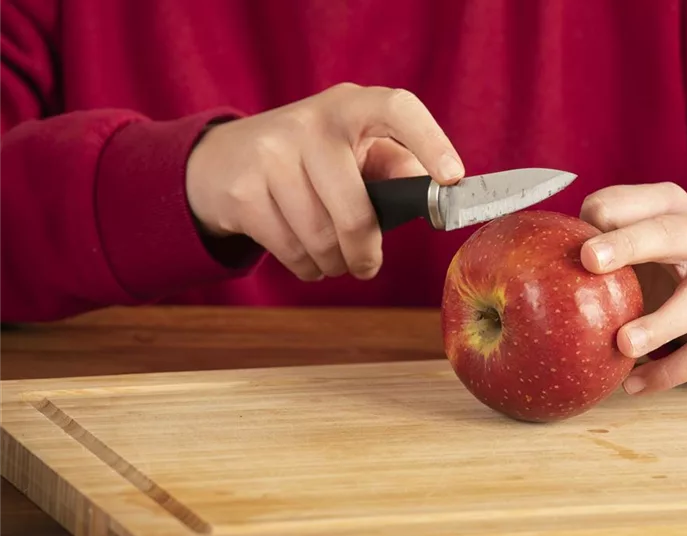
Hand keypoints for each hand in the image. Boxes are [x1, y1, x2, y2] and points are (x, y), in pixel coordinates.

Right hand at [185, 82, 464, 280]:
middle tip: (367, 266)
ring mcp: (270, 154)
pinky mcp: (241, 190)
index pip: (397, 108)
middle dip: (364, 252)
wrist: (221, 160)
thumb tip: (432, 190)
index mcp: (350, 107)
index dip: (430, 142)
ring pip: (320, 238)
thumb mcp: (354, 150)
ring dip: (333, 263)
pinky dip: (306, 267)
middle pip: (355, 210)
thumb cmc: (311, 160)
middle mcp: (310, 122)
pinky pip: (290, 250)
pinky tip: (307, 258)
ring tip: (333, 259)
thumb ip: (396, 166)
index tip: (453, 178)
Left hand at [578, 182, 686, 394]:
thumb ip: (594, 242)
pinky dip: (670, 372)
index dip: (608, 212)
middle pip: (669, 233)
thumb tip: (536, 259)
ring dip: (659, 324)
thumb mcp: (634, 245)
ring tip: (623, 345)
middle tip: (590, 260)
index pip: (639, 201)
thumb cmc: (660, 265)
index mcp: (669, 207)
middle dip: (630, 245)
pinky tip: (633, 385)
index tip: (580, 229)